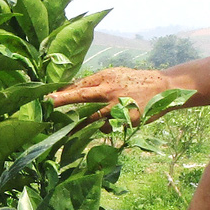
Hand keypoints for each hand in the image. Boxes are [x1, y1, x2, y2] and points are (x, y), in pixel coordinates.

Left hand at [47, 67, 173, 120]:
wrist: (162, 87)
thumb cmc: (134, 82)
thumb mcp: (115, 76)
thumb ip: (97, 84)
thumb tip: (73, 90)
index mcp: (105, 77)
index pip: (79, 85)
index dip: (63, 92)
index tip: (47, 97)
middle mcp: (109, 89)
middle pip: (82, 96)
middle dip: (63, 100)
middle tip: (47, 104)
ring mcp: (118, 105)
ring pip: (92, 118)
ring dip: (78, 126)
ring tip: (65, 134)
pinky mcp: (126, 118)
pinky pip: (108, 127)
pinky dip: (104, 128)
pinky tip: (109, 125)